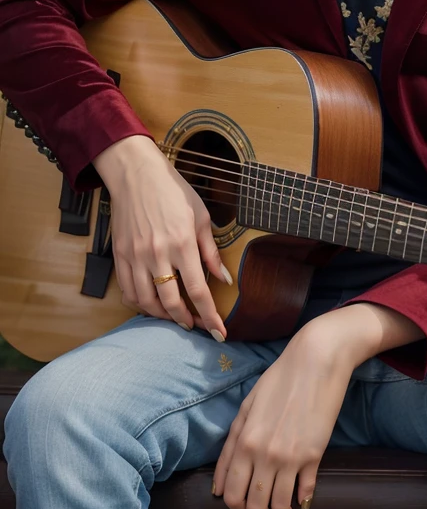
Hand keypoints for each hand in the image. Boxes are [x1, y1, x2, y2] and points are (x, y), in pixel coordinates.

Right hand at [94, 134, 229, 337]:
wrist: (137, 176)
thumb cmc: (175, 193)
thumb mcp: (202, 218)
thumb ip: (211, 252)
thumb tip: (225, 280)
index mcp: (183, 244)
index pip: (198, 290)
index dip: (209, 315)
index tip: (218, 332)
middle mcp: (158, 254)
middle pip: (170, 302)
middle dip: (185, 320)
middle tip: (195, 325)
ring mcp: (135, 256)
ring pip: (146, 302)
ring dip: (162, 316)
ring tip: (176, 317)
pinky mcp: (119, 256)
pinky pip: (128, 291)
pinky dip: (140, 304)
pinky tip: (152, 304)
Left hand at [214, 304, 423, 508]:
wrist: (318, 359)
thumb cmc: (281, 377)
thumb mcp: (248, 406)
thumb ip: (232, 443)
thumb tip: (219, 485)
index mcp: (244, 441)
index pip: (230, 493)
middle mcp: (263, 454)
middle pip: (252, 505)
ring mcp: (289, 456)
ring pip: (277, 506)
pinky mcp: (314, 454)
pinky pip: (305, 491)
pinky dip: (302, 502)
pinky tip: (302, 500)